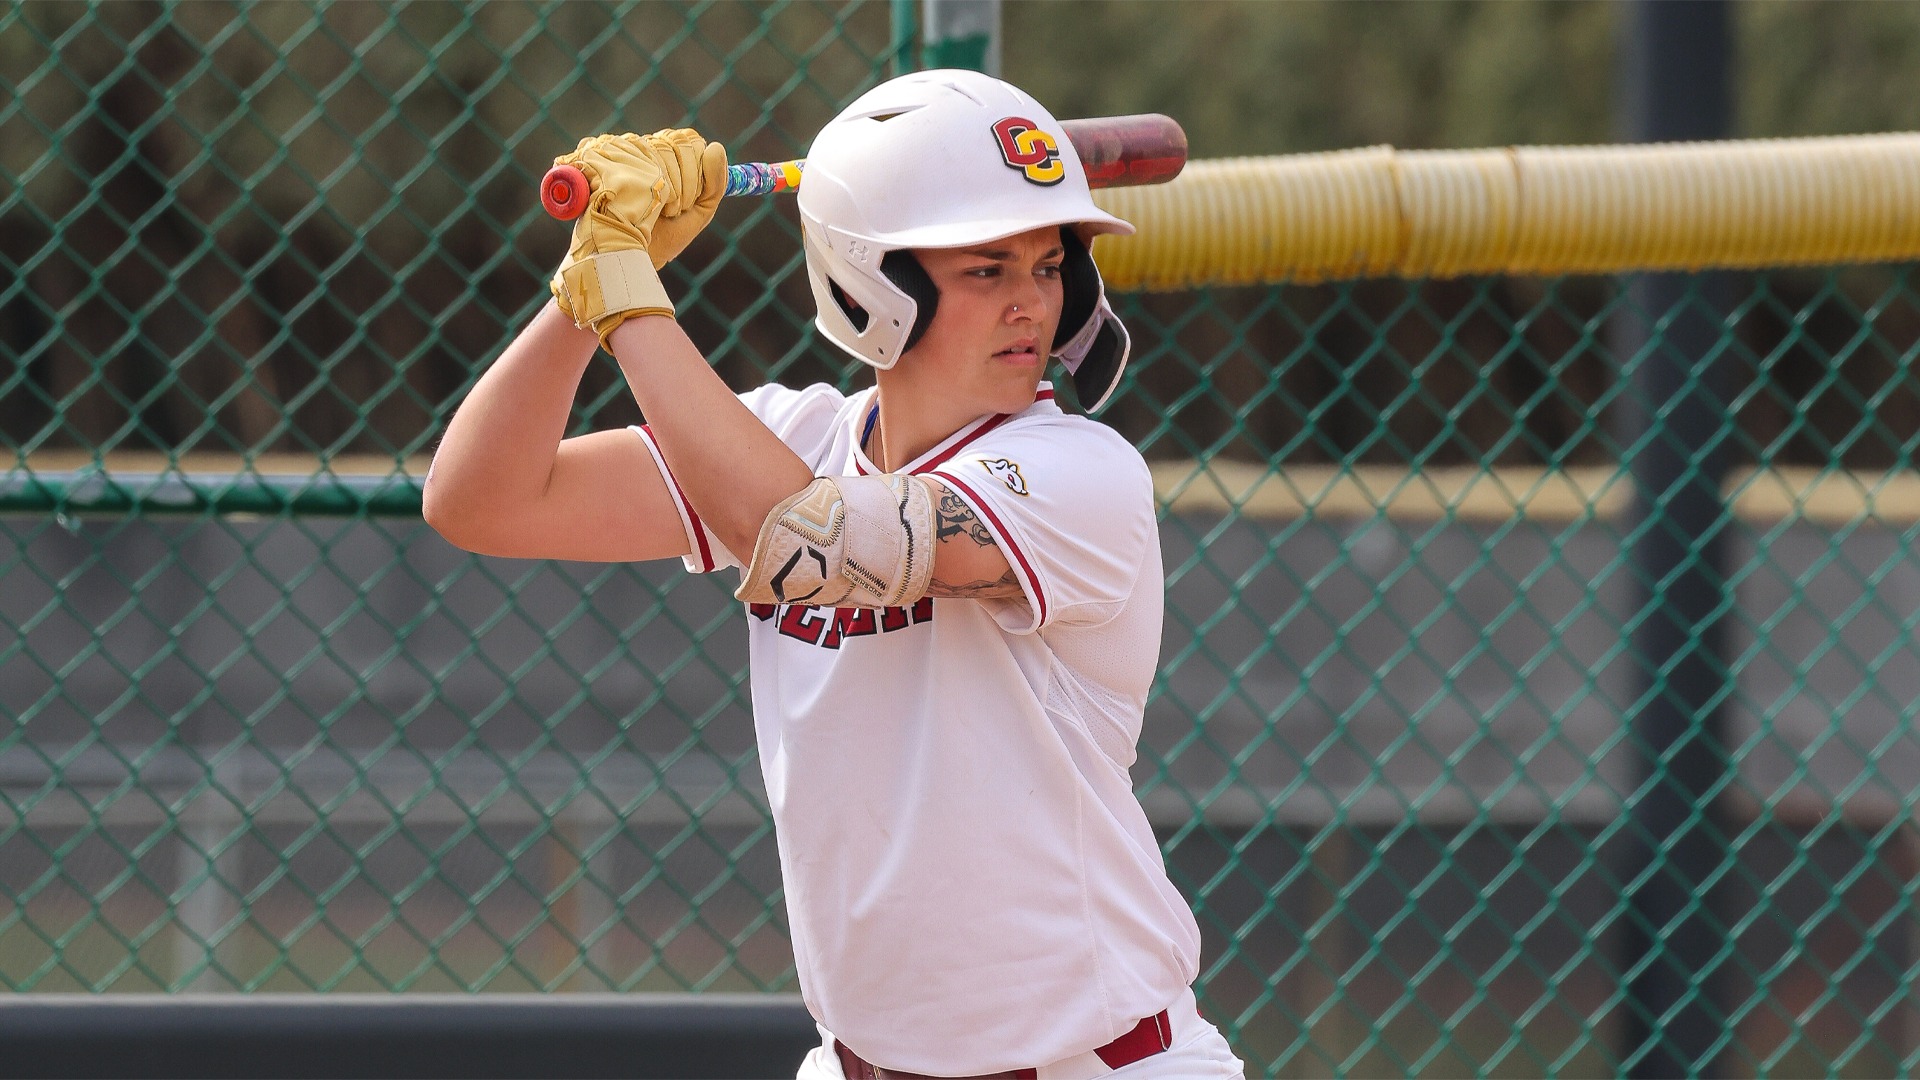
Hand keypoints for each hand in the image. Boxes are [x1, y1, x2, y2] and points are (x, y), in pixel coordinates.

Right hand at [548, 129, 727, 344]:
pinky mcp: (598, 158)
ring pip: (654, 149)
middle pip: (673, 144)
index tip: (686, 199)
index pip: (686, 141)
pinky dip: (639, 181)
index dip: (692, 169)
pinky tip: (636, 201)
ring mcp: (618, 152)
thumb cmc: (664, 238)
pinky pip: (627, 153)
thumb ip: (715, 182)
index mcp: (663, 156)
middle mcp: (639, 149)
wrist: (629, 257)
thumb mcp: (699, 212)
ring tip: (650, 210)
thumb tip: (716, 147)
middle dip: (681, 183)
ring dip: (662, 186)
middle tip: (668, 210)